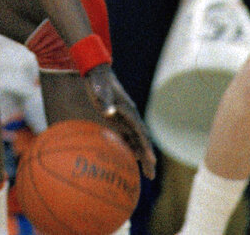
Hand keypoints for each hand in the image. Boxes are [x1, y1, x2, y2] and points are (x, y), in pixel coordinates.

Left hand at [82, 64, 156, 178]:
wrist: (97, 73)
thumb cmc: (98, 82)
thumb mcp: (100, 90)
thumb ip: (105, 101)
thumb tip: (109, 112)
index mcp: (128, 110)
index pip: (140, 132)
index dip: (146, 146)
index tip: (151, 159)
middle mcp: (130, 116)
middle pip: (142, 140)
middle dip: (148, 157)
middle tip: (152, 175)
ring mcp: (126, 119)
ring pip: (136, 141)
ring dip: (142, 157)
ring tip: (148, 174)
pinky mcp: (118, 120)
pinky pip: (127, 138)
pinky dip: (132, 149)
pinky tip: (133, 161)